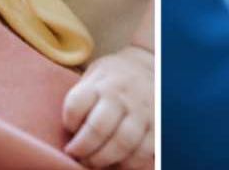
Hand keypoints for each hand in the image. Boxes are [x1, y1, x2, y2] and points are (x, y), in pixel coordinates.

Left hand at [62, 46, 153, 168]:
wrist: (152, 68)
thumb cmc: (114, 80)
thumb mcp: (94, 78)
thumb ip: (81, 101)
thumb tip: (72, 134)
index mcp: (102, 82)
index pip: (76, 105)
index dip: (69, 123)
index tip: (70, 132)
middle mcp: (124, 95)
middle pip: (98, 129)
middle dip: (83, 149)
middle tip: (77, 155)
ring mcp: (144, 110)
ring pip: (122, 144)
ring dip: (103, 159)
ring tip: (95, 162)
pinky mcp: (159, 126)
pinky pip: (144, 152)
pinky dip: (128, 163)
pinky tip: (118, 162)